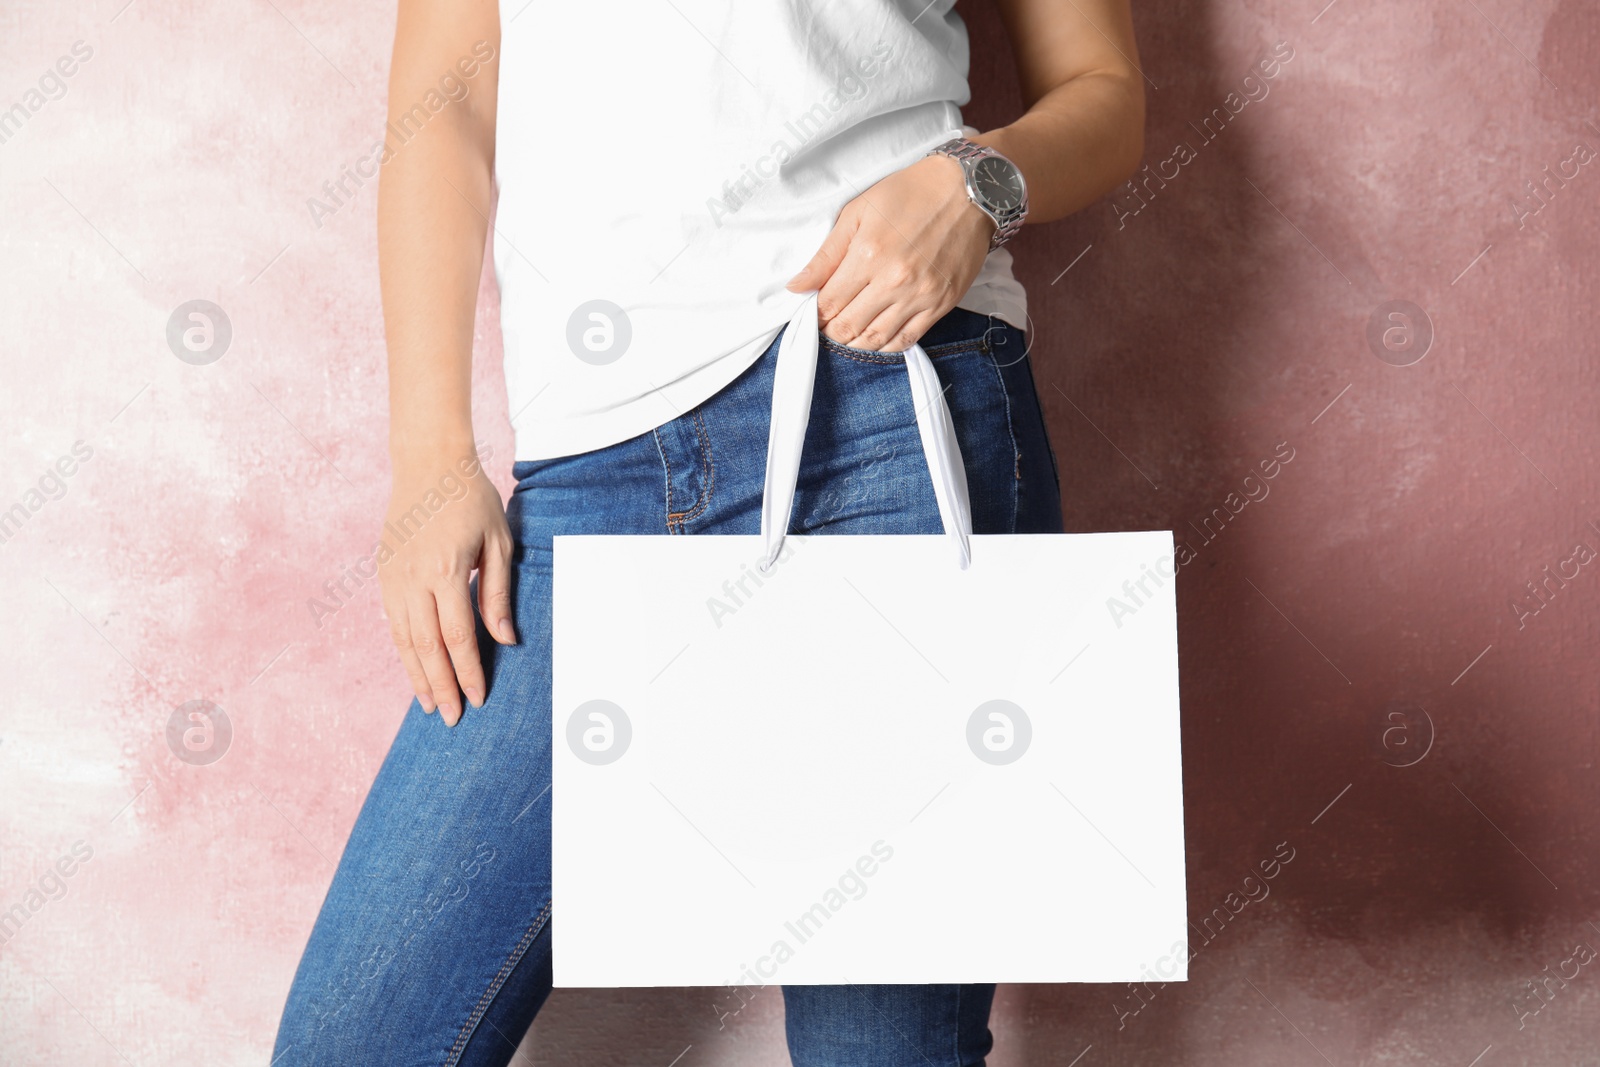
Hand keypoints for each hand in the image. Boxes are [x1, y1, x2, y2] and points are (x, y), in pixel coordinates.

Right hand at [378, 451, 515, 725]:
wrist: (428, 463)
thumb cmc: (471, 499)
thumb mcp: (498, 543)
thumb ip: (498, 594)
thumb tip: (504, 640)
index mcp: (446, 571)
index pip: (457, 637)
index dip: (467, 671)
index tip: (477, 698)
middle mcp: (414, 579)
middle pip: (427, 647)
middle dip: (441, 685)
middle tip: (452, 718)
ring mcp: (393, 577)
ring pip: (404, 640)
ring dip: (418, 675)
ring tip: (431, 704)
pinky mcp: (384, 573)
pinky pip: (393, 622)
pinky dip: (404, 650)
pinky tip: (415, 669)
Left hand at [787, 154, 993, 351]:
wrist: (969, 190)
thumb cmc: (910, 194)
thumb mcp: (858, 212)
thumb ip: (826, 254)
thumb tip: (796, 286)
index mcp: (868, 255)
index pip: (829, 303)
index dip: (815, 313)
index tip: (813, 312)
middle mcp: (894, 281)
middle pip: (849, 326)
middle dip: (831, 331)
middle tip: (827, 325)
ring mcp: (920, 296)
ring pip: (876, 339)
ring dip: (855, 342)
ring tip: (848, 333)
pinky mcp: (941, 304)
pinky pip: (907, 339)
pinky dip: (886, 346)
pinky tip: (876, 338)